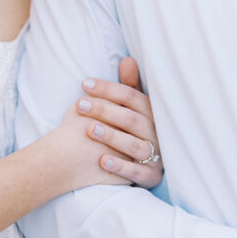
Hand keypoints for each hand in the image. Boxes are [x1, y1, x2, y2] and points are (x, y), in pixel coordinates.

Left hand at [76, 56, 162, 189]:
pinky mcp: (151, 177)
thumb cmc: (134, 130)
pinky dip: (120, 167)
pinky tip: (101, 161)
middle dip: (104, 110)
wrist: (148, 165)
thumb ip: (129, 86)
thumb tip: (127, 60)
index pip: (131, 96)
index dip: (108, 89)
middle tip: (79, 104)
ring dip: (111, 137)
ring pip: (134, 145)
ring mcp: (156, 156)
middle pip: (131, 119)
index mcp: (153, 113)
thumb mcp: (133, 107)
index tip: (85, 84)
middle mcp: (157, 133)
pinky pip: (137, 173)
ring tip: (89, 129)